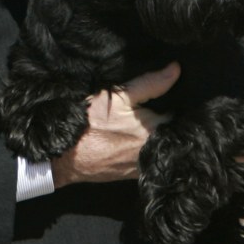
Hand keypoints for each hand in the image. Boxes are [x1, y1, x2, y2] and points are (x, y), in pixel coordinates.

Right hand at [51, 63, 179, 187]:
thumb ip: (150, 84)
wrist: (64, 156)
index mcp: (156, 132)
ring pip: (157, 146)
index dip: (177, 102)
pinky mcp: (130, 175)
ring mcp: (142, 166)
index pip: (179, 116)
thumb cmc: (90, 123)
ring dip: (154, 135)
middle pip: (170, 132)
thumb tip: (176, 69)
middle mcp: (153, 153)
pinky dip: (142, 147)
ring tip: (143, 120)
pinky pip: (144, 157)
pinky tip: (129, 137)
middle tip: (157, 104)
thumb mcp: (118, 96)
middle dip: (166, 119)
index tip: (175, 92)